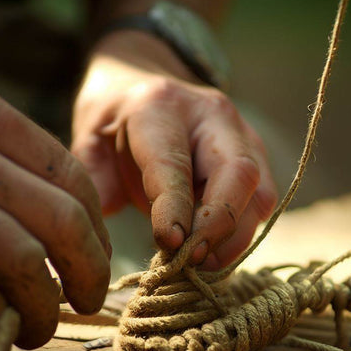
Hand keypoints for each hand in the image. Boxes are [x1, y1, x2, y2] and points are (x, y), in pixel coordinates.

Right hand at [0, 85, 110, 350]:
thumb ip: (10, 167)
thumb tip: (84, 225)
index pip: (73, 178)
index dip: (97, 230)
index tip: (100, 260)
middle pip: (64, 222)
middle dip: (90, 271)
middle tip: (89, 299)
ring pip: (26, 265)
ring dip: (44, 309)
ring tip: (40, 326)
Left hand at [72, 31, 276, 269]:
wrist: (145, 88)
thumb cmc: (115, 118)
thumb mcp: (89, 139)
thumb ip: (95, 178)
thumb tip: (108, 221)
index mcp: (160, 106)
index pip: (174, 163)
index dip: (175, 208)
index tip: (171, 244)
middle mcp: (212, 115)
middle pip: (238, 173)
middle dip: (219, 225)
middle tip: (192, 259)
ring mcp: (240, 133)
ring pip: (258, 192)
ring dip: (235, 236)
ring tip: (203, 262)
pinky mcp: (253, 154)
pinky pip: (261, 200)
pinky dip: (242, 232)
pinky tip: (215, 249)